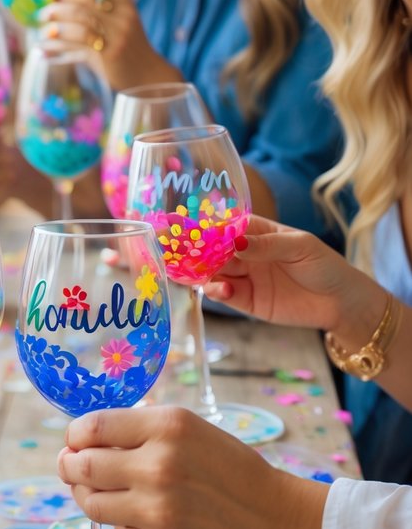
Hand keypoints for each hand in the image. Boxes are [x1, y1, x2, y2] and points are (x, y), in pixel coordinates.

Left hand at [37, 0, 174, 90]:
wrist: (148, 74)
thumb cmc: (128, 44)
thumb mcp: (122, 16)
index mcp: (125, 3)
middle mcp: (123, 17)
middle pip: (84, 4)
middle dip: (60, 7)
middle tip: (43, 13)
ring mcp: (117, 36)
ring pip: (80, 25)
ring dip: (57, 28)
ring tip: (44, 32)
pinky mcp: (110, 55)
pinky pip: (78, 47)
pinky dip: (58, 48)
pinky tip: (45, 50)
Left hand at [57, 405, 327, 528]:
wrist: (277, 523)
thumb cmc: (233, 471)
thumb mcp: (191, 431)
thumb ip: (142, 431)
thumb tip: (88, 439)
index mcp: (167, 426)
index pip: (92, 427)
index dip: (75, 435)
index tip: (74, 441)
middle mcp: (157, 465)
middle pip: (82, 465)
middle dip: (69, 465)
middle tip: (70, 466)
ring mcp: (156, 510)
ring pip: (92, 502)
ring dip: (87, 495)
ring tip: (97, 491)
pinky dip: (122, 523)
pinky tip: (141, 516)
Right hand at [204, 214, 384, 336]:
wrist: (343, 303)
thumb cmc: (325, 265)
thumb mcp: (300, 247)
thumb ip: (267, 245)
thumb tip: (235, 242)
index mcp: (258, 232)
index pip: (227, 225)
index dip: (209, 225)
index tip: (192, 226)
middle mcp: (246, 253)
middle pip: (214, 249)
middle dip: (199, 250)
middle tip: (184, 252)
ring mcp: (246, 277)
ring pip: (215, 271)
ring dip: (204, 271)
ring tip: (200, 273)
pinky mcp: (248, 301)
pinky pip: (225, 294)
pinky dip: (217, 291)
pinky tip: (221, 289)